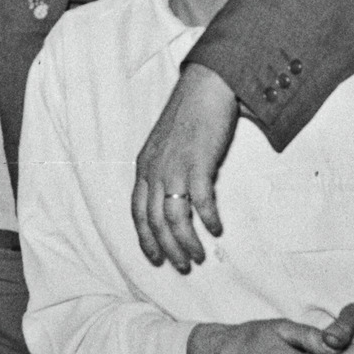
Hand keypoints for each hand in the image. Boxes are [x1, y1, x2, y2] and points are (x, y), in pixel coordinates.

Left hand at [132, 64, 238, 271]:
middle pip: (154, 221)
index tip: (155, 258)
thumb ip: (165, 170)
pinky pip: (200, 201)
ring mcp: (175, 167)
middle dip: (167, 249)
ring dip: (186, 241)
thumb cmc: (190, 115)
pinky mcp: (197, 162)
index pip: (137, 212)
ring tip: (198, 256)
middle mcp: (155, 170)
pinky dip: (207, 219)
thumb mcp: (166, 145)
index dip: (145, 238)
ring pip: (174, 217)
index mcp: (144, 167)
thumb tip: (176, 197)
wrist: (206, 87)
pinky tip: (215, 229)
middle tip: (182, 265)